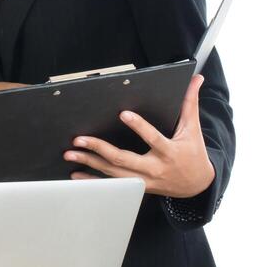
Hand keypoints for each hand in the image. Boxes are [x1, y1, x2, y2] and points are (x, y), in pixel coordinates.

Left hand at [66, 74, 215, 197]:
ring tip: (71, 153)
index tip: (123, 114)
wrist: (197, 185)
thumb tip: (196, 79)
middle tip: (80, 139)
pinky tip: (76, 174)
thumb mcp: (192, 129)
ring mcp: (143, 180)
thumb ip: (190, 104)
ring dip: (90, 163)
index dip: (139, 127)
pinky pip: (111, 185)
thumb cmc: (193, 153)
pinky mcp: (136, 187)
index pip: (153, 138)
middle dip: (99, 149)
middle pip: (123, 159)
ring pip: (113, 173)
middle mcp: (154, 168)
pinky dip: (92, 180)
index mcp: (168, 152)